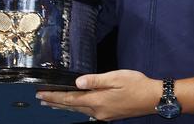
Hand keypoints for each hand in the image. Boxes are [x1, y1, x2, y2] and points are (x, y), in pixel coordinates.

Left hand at [36, 70, 160, 121]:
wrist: (153, 98)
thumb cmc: (136, 85)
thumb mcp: (116, 77)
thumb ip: (95, 80)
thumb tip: (77, 82)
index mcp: (98, 100)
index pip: (70, 99)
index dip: (54, 97)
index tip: (41, 94)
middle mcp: (98, 111)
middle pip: (72, 107)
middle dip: (55, 102)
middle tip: (41, 99)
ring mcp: (104, 115)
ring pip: (79, 111)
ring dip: (64, 106)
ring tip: (52, 104)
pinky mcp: (109, 115)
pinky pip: (88, 112)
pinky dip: (77, 108)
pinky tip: (75, 107)